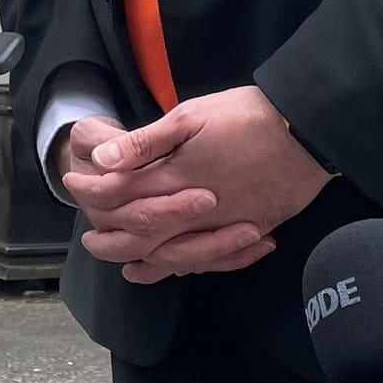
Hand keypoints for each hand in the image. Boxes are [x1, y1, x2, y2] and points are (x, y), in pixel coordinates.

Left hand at [65, 84, 330, 283]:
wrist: (309, 129)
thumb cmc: (248, 115)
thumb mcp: (192, 115)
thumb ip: (146, 142)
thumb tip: (103, 160)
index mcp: (177, 178)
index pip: (123, 195)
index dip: (94, 192)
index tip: (74, 185)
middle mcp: (196, 211)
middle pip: (143, 236)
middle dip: (112, 240)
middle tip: (90, 241)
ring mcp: (225, 225)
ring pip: (176, 255)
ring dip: (146, 261)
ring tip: (125, 265)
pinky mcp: (252, 229)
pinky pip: (213, 260)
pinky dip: (190, 266)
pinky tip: (181, 268)